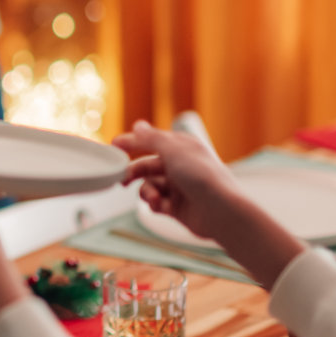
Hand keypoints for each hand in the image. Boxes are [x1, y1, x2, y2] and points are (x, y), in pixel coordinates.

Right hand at [111, 121, 243, 240]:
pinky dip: (155, 203)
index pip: (151, 141)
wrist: (222, 211)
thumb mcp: (173, 150)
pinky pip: (156, 202)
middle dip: (134, 172)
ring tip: (154, 197)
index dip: (132, 143)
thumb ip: (151, 138)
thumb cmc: (202, 176)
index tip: (113, 146)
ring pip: (149, 185)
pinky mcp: (176, 207)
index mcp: (181, 148)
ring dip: (147, 191)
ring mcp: (178, 187)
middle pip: (147, 166)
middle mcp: (180, 166)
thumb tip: (137, 125)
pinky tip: (159, 205)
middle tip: (121, 178)